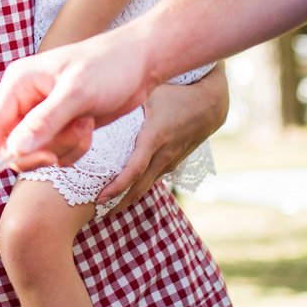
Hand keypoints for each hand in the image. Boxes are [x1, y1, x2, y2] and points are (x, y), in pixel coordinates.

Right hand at [0, 25, 154, 172]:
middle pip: (13, 146)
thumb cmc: (107, 66)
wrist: (139, 63)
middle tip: (60, 151)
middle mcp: (26, 99)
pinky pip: (57, 153)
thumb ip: (44, 122)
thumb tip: (14, 151)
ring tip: (85, 124)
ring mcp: (43, 115)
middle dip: (42, 151)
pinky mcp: (61, 126)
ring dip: (64, 147)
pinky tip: (88, 126)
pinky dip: (74, 148)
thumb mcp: (76, 93)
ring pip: (38, 152)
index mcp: (19, 83)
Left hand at [96, 65, 228, 208]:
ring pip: (147, 185)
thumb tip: (97, 102)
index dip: (116, 187)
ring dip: (127, 198)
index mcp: (154, 138)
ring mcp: (170, 160)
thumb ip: (126, 99)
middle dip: (117, 203)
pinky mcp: (174, 161)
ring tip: (106, 208)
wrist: (211, 104)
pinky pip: (154, 178)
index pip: (134, 170)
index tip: (99, 198)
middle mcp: (163, 154)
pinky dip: (139, 187)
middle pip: (139, 187)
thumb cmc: (177, 93)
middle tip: (95, 214)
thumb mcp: (150, 92)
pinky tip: (125, 191)